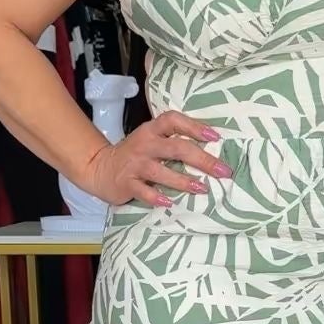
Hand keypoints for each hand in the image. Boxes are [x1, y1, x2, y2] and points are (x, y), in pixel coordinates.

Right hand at [86, 112, 231, 208]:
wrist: (100, 168)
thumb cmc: (136, 154)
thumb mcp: (151, 139)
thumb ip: (173, 141)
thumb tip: (211, 150)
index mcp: (152, 130)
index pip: (174, 121)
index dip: (195, 127)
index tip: (215, 137)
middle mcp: (145, 144)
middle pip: (176, 148)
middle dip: (202, 159)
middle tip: (222, 171)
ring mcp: (135, 164)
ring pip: (161, 172)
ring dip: (183, 181)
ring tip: (202, 188)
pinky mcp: (126, 183)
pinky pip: (143, 192)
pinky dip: (156, 197)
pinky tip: (169, 202)